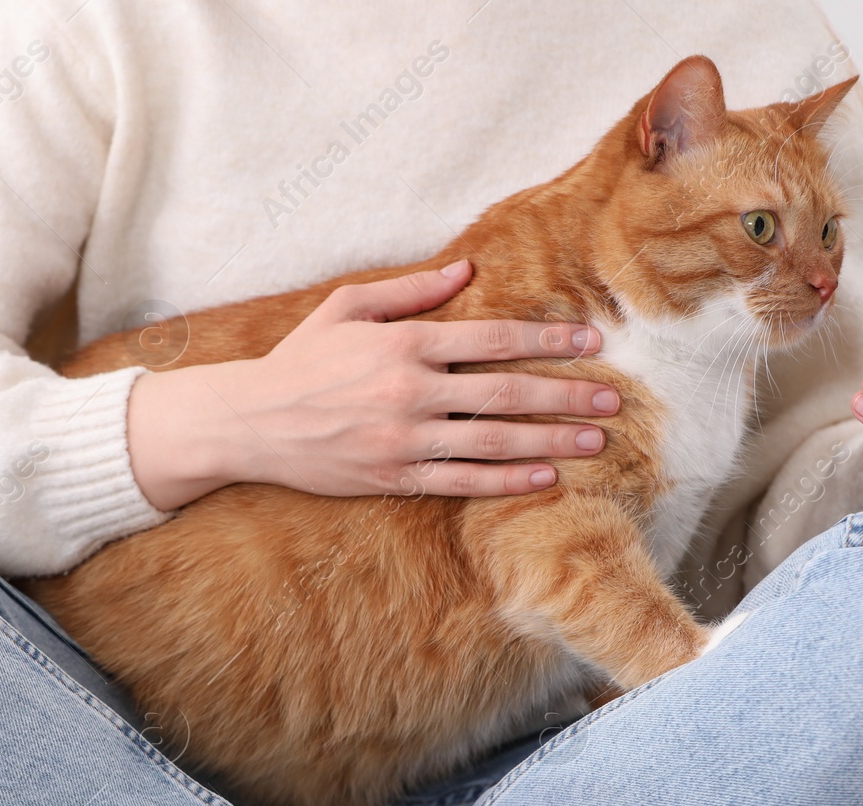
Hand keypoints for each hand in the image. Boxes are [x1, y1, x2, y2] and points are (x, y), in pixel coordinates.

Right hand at [127, 260, 617, 509]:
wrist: (249, 422)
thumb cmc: (299, 361)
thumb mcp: (346, 308)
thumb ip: (408, 290)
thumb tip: (466, 269)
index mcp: (403, 343)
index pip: (491, 338)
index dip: (546, 338)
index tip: (591, 340)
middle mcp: (410, 391)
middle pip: (505, 393)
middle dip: (566, 395)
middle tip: (613, 399)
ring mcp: (404, 439)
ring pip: (493, 441)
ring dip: (550, 442)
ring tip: (594, 441)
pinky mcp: (394, 477)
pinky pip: (462, 481)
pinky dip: (506, 480)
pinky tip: (545, 477)